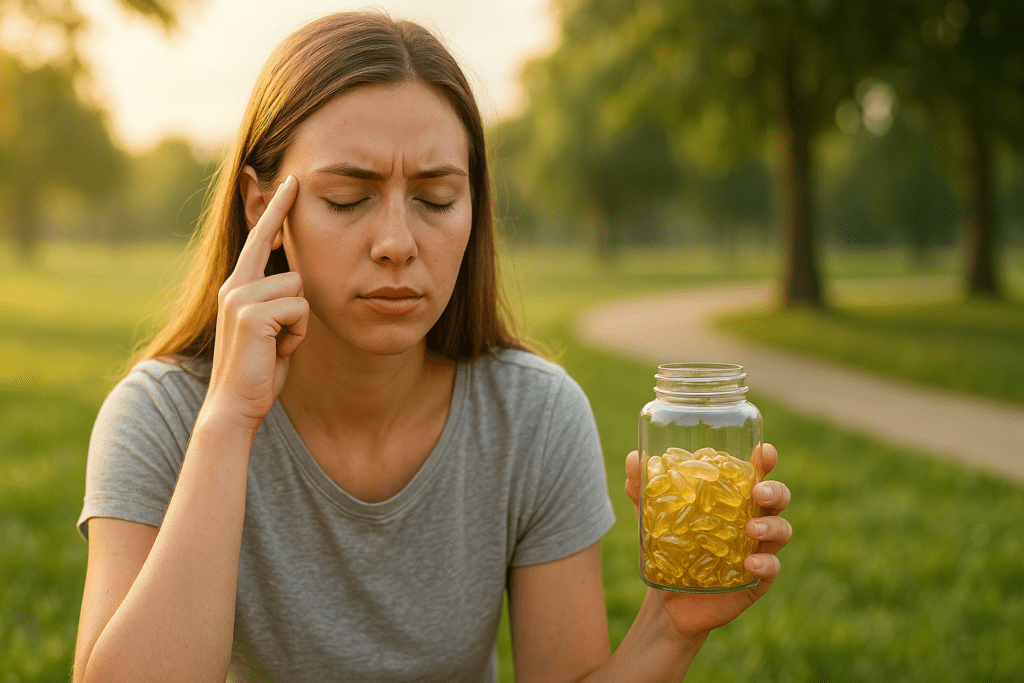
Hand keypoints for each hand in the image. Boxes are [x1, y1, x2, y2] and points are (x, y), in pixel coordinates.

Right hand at [205, 175, 307, 431]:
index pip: (260, 239)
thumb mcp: (270, 327)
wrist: (235, 405)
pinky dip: (298, 334)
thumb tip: (296, 280)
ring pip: (300, 291)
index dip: (277, 209)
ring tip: (276, 345)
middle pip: (294, 271)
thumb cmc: (259, 369)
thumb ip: (277, 300)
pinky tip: (277, 351)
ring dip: (299, 324)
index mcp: (238, 286)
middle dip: (297, 309)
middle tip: (277, 339)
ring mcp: (240, 297)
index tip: (292, 180)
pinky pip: (301, 309)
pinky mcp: (252, 314)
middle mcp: (235, 285)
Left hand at [624, 444, 791, 639]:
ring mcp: (758, 549)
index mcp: (732, 499)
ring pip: (781, 530)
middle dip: (774, 490)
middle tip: (757, 492)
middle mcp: (751, 519)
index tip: (764, 451)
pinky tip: (749, 564)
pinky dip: (765, 564)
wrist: (668, 601)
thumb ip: (643, 490)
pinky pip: (772, 567)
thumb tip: (633, 457)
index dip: (765, 460)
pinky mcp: (757, 579)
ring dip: (771, 525)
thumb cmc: (669, 549)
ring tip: (750, 528)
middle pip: (778, 497)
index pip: (755, 473)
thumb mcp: (654, 518)